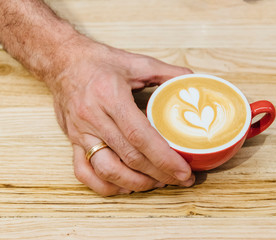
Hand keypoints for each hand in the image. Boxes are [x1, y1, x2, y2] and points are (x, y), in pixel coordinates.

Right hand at [48, 38, 194, 195]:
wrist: (61, 61)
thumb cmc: (99, 62)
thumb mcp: (136, 62)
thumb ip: (167, 72)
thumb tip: (192, 83)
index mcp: (111, 97)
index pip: (140, 136)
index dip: (164, 158)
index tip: (183, 171)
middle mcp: (93, 118)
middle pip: (129, 157)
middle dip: (159, 174)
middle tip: (180, 180)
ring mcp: (81, 133)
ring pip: (107, 170)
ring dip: (135, 183)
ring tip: (158, 183)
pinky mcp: (72, 140)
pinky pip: (83, 171)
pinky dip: (105, 185)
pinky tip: (125, 186)